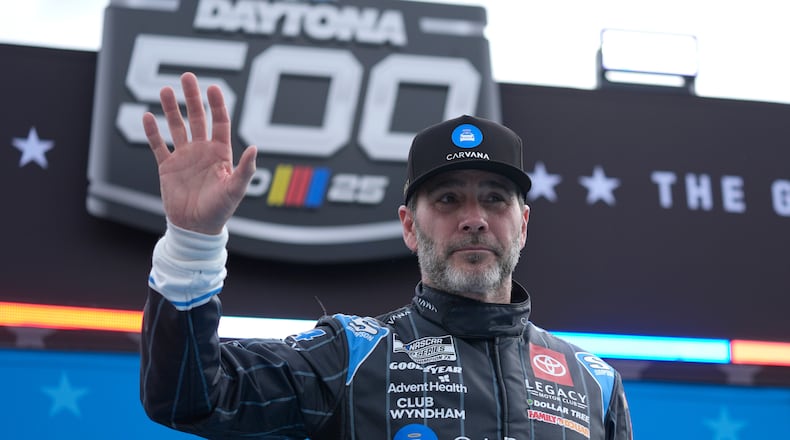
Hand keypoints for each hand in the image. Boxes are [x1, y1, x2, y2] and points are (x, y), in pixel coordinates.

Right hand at [143, 72, 256, 234]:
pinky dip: (152, 132)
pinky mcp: (167, 167)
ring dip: (170, 109)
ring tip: (165, 90)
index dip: (217, 105)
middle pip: (197, 118)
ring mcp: (184, 157)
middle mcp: (202, 151)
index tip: (212, 87)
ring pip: (176, 127)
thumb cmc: (220, 210)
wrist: (195, 228)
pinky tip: (146, 116)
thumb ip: (245, 169)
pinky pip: (158, 145)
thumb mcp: (235, 190)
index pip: (220, 122)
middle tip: (187, 76)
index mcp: (220, 153)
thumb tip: (256, 148)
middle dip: (193, 98)